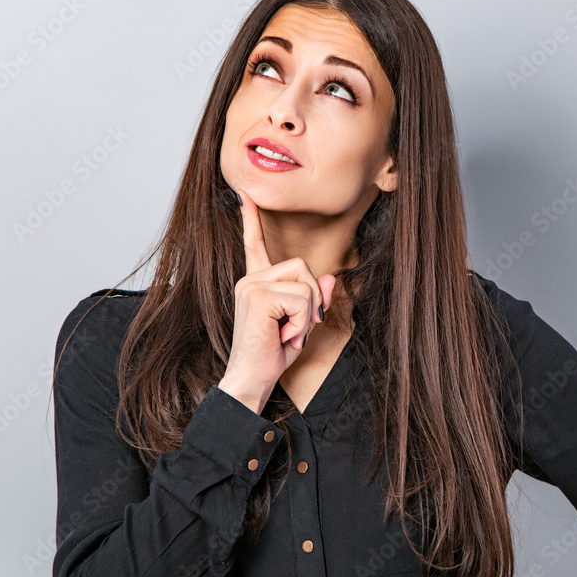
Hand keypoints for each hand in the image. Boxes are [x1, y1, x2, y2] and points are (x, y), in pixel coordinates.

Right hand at [217, 190, 335, 414]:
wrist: (251, 381)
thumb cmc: (272, 356)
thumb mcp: (302, 325)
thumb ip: (316, 300)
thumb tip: (331, 276)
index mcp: (256, 283)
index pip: (254, 246)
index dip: (251, 221)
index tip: (245, 195)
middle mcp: (250, 280)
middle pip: (302, 267)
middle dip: (312, 299)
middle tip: (295, 328)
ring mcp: (252, 286)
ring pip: (306, 284)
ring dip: (307, 315)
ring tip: (286, 334)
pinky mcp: (258, 296)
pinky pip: (302, 299)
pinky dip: (301, 322)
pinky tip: (283, 336)